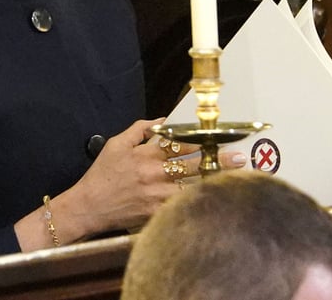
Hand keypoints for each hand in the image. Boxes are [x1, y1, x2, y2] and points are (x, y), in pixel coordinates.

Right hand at [14, 119, 245, 250]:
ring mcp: (157, 195)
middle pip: (193, 166)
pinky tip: (216, 201)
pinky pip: (182, 206)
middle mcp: (154, 174)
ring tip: (236, 180)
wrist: (89, 205)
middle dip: (219, 161)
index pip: (179, 144)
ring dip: (214, 182)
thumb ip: (139, 129)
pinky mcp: (156, 212)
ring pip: (193, 187)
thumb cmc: (102, 174)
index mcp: (145, 154)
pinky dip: (198, 202)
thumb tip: (162, 120)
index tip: (221, 138)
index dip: (202, 141)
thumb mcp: (115, 144)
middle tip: (241, 159)